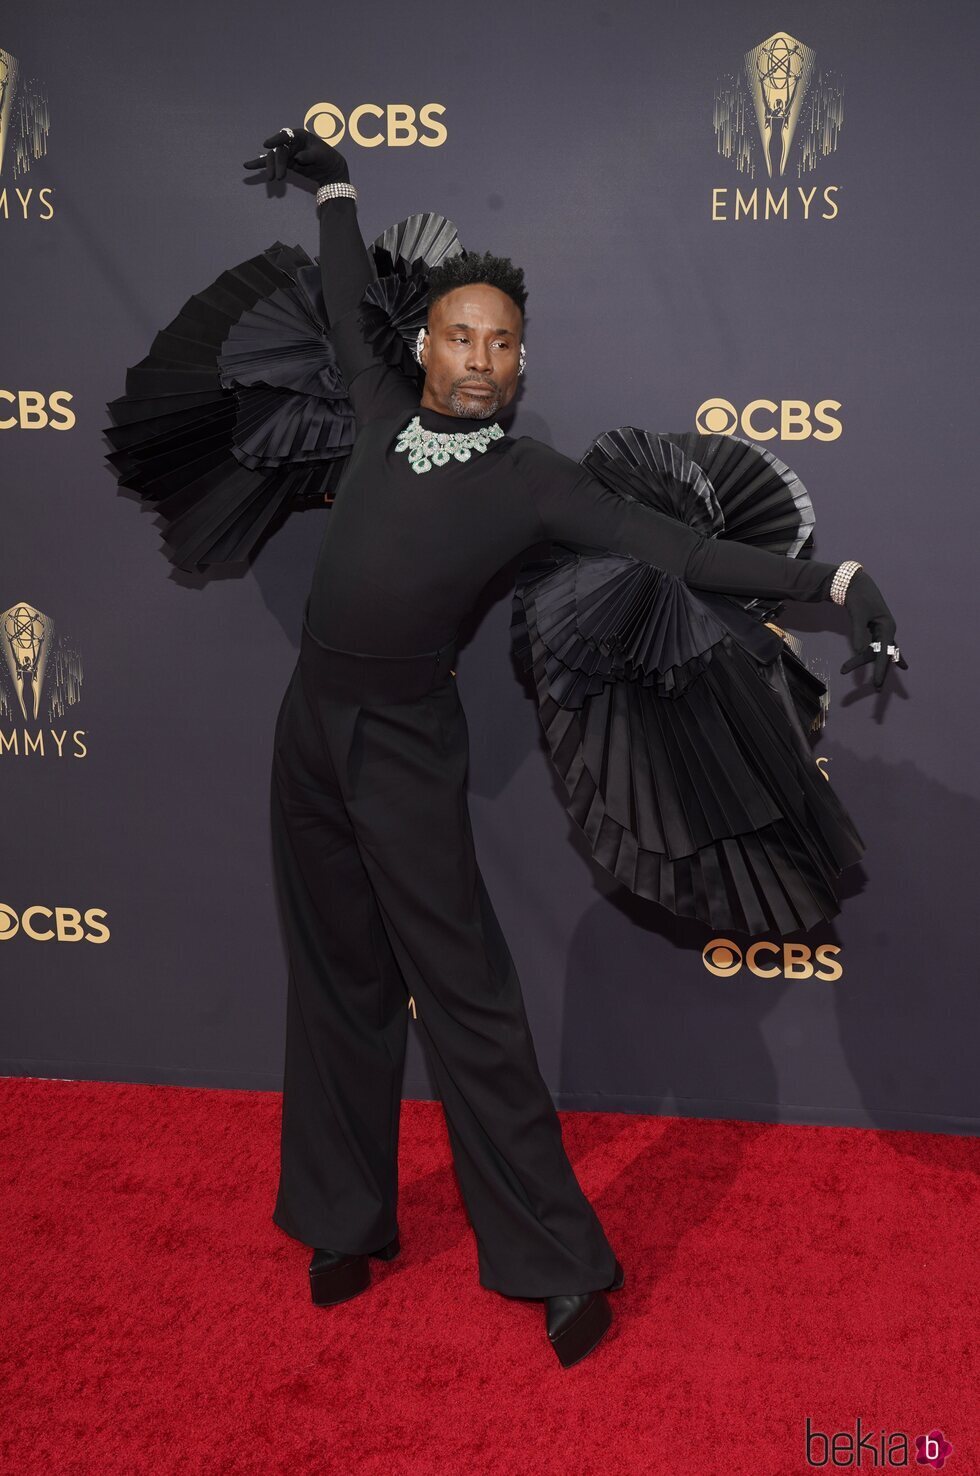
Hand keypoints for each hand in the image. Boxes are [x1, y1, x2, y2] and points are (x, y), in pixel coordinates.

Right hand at [243, 126, 349, 186]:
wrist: (330, 169)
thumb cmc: (327, 158)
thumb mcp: (322, 156)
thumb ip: (310, 155)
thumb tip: (298, 157)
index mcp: (300, 136)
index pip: (286, 136)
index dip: (276, 140)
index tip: (267, 145)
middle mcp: (291, 142)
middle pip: (279, 151)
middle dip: (276, 164)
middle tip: (277, 178)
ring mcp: (287, 152)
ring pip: (274, 158)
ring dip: (270, 168)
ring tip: (271, 179)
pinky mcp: (285, 162)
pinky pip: (271, 162)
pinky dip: (260, 164)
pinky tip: (247, 166)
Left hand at [839, 568, 908, 690]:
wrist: (855, 583)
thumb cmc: (857, 597)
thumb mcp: (857, 614)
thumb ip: (858, 632)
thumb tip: (858, 649)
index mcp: (887, 627)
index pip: (884, 653)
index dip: (881, 670)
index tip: (878, 684)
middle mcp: (887, 630)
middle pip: (881, 654)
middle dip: (879, 670)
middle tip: (877, 689)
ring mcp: (882, 630)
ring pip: (877, 652)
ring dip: (866, 662)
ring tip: (859, 675)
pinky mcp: (874, 629)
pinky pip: (876, 646)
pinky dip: (877, 656)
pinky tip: (891, 665)